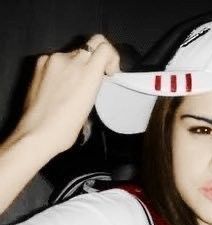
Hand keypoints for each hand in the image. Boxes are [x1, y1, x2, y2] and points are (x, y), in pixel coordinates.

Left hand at [16, 34, 119, 153]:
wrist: (38, 132)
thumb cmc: (67, 128)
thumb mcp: (90, 106)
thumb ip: (93, 85)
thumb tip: (92, 80)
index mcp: (88, 73)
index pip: (105, 48)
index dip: (112, 57)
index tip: (110, 72)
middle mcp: (71, 60)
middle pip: (92, 44)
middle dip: (98, 57)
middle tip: (97, 73)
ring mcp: (53, 59)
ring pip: (74, 53)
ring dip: (78, 64)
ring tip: (73, 85)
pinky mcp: (39, 62)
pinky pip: (57, 59)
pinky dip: (62, 68)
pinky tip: (58, 86)